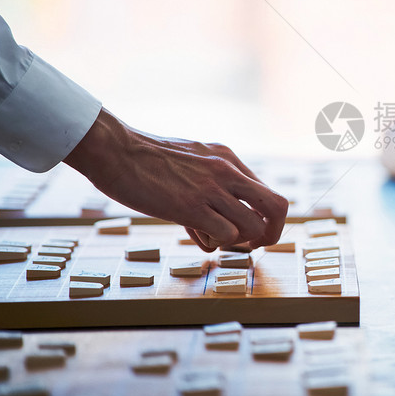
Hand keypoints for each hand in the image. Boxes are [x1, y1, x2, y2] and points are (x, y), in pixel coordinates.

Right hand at [64, 108, 288, 251]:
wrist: (116, 151)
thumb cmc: (147, 160)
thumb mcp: (192, 161)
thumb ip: (211, 185)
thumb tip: (218, 223)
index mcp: (229, 159)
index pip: (270, 194)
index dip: (266, 219)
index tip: (251, 232)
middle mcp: (227, 172)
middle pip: (278, 208)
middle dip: (270, 234)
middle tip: (252, 244)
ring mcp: (211, 189)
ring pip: (254, 226)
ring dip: (239, 241)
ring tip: (213, 236)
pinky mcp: (191, 206)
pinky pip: (226, 235)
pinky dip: (217, 243)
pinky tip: (197, 234)